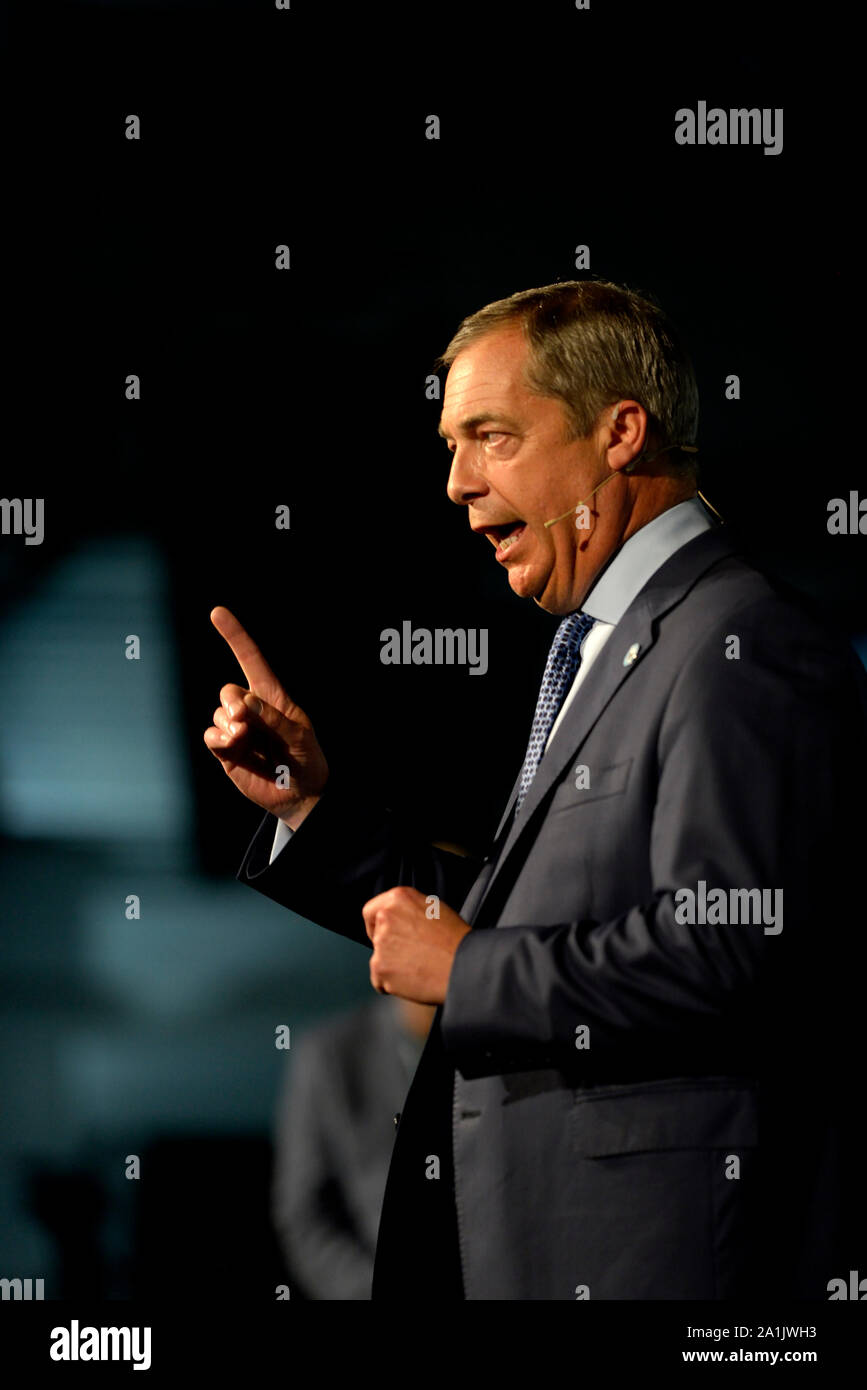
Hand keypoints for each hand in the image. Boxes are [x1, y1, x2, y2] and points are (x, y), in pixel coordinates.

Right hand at [204, 605, 328, 824]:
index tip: (217, 613)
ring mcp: (237, 729)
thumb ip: (272, 717)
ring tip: (245, 741)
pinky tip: (232, 746)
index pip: (251, 661)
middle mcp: (251, 710)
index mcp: (273, 697)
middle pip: (228, 690)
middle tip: (244, 720)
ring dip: (229, 725)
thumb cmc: (306, 759)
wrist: (300, 795)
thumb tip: (242, 702)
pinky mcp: (226, 750)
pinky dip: (218, 738)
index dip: (235, 636)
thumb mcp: (299, 736)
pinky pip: (211, 735)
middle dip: (233, 702)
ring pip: (219, 713)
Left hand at [362, 886, 471, 1004]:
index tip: (385, 936)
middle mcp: (386, 917)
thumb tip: (398, 919)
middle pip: (375, 937)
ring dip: (393, 967)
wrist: (463, 966)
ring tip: (419, 968)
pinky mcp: (380, 967)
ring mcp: (381, 943)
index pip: (370, 911)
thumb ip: (408, 910)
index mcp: (398, 898)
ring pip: (379, 960)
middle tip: (411, 956)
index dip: (376, 925)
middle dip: (389, 948)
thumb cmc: (455, 939)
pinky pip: (380, 981)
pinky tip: (414, 980)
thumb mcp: (433, 909)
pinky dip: (393, 985)